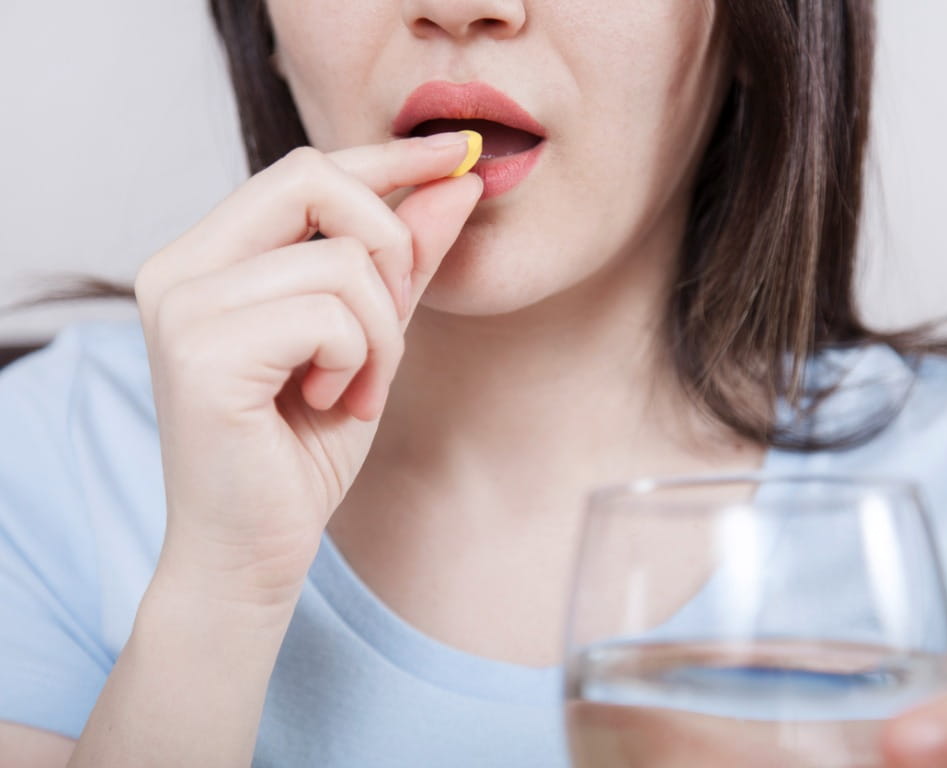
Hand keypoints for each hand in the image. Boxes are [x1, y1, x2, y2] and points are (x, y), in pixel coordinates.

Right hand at [134, 134, 481, 608]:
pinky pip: (331, 316)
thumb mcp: (368, 340)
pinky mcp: (200, 351)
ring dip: (380, 335)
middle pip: (314, 180)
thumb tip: (454, 183)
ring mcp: (182, 305)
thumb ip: (402, 263)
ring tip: (353, 390)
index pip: (306, 171)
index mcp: (208, 256)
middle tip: (387, 327)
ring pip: (341, 261)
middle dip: (388, 248)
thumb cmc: (301, 449)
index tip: (457, 153)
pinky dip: (359, 363)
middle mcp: (179, 266)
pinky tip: (329, 405)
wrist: (252, 552)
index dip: (389, 156)